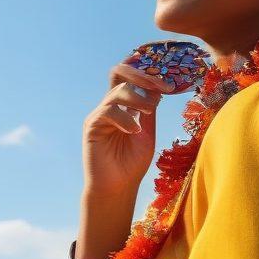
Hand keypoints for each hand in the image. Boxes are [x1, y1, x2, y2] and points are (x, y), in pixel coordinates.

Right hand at [82, 63, 168, 198]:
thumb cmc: (132, 164)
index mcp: (123, 106)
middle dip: (143, 76)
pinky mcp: (91, 126)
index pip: (128, 76)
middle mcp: (109, 106)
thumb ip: (148, 111)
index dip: (145, 70)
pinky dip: (125, 118)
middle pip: (120, 74)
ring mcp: (99, 115)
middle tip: (162, 86)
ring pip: (118, 91)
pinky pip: (108, 111)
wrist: (118, 188)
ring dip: (138, 98)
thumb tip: (158, 88)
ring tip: (150, 111)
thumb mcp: (147, 132)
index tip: (167, 79)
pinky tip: (134, 131)